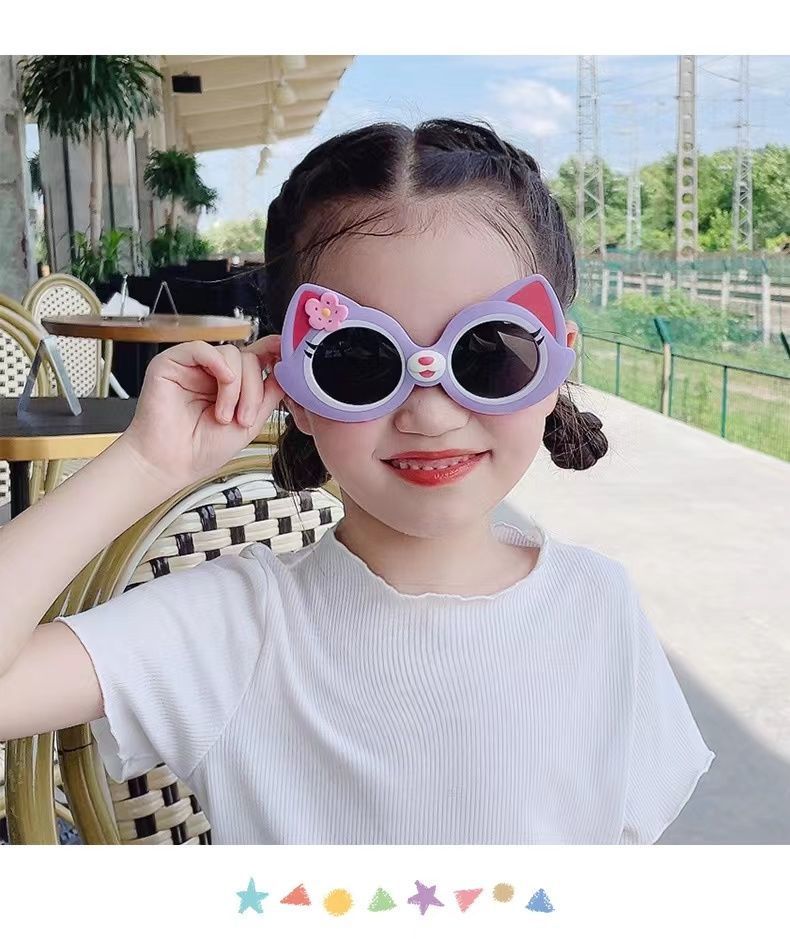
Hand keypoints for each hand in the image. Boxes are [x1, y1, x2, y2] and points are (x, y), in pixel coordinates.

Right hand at [122, 336, 283, 492]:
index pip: (255, 358)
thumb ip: (267, 396)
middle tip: (243, 419)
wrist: (171, 465)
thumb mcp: (249, 424)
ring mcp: (193, 367)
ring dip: (235, 388)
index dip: (272, 351)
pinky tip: (222, 383)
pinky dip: (218, 363)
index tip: (287, 351)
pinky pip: (201, 348)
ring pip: (231, 354)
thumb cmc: (201, 450)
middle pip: (248, 358)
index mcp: (230, 385)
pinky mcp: (171, 363)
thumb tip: (285, 372)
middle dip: (253, 390)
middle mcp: (212, 373)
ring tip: (223, 416)